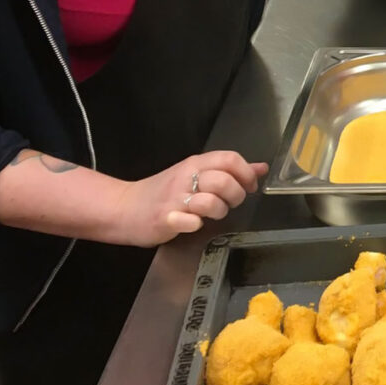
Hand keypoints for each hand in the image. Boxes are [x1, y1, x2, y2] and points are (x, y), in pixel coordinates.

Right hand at [113, 150, 267, 246]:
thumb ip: (228, 171)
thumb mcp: (196, 175)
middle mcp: (186, 177)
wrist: (125, 207)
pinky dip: (194, 225)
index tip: (249, 187)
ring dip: (218, 211)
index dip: (247, 173)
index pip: (230, 159)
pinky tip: (190, 224)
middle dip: (236, 195)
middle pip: (226, 180)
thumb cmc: (164, 193)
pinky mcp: (165, 219)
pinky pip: (189, 221)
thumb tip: (261, 168)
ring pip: (212, 200)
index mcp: (195, 164)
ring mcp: (175, 199)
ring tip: (209, 214)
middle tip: (229, 203)